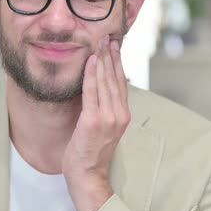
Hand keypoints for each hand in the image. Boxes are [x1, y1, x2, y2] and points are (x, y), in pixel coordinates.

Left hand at [62, 35, 130, 210]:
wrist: (87, 174)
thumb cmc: (91, 151)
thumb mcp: (104, 126)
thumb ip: (107, 106)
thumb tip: (108, 87)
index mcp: (123, 114)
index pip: (121, 82)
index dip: (118, 61)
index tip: (114, 44)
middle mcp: (119, 114)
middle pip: (115, 78)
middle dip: (111, 55)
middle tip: (107, 36)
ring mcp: (108, 117)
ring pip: (105, 81)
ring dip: (102, 59)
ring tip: (99, 43)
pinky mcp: (93, 120)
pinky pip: (91, 92)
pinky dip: (90, 74)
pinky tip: (90, 60)